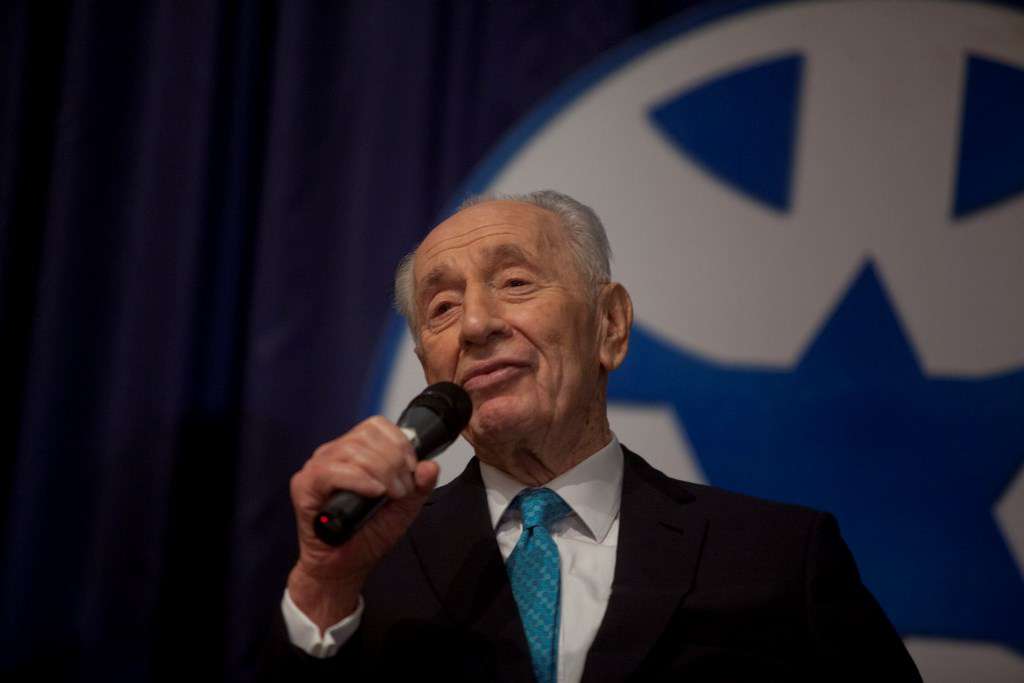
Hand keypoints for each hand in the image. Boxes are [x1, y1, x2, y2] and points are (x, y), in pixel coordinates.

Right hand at [286, 416, 439, 630]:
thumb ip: (419, 486)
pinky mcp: (304, 485)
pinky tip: (373, 492)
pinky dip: (359, 480)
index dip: (399, 442)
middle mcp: (333, 454)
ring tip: (389, 495)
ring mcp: (316, 467)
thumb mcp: (403, 508)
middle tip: (401, 490)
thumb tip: (429, 465)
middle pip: (366, 437)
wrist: (344, 567)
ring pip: (352, 451)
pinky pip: (331, 471)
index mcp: (354, 451)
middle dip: (393, 462)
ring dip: (380, 472)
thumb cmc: (368, 535)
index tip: (411, 468)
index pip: (376, 426)